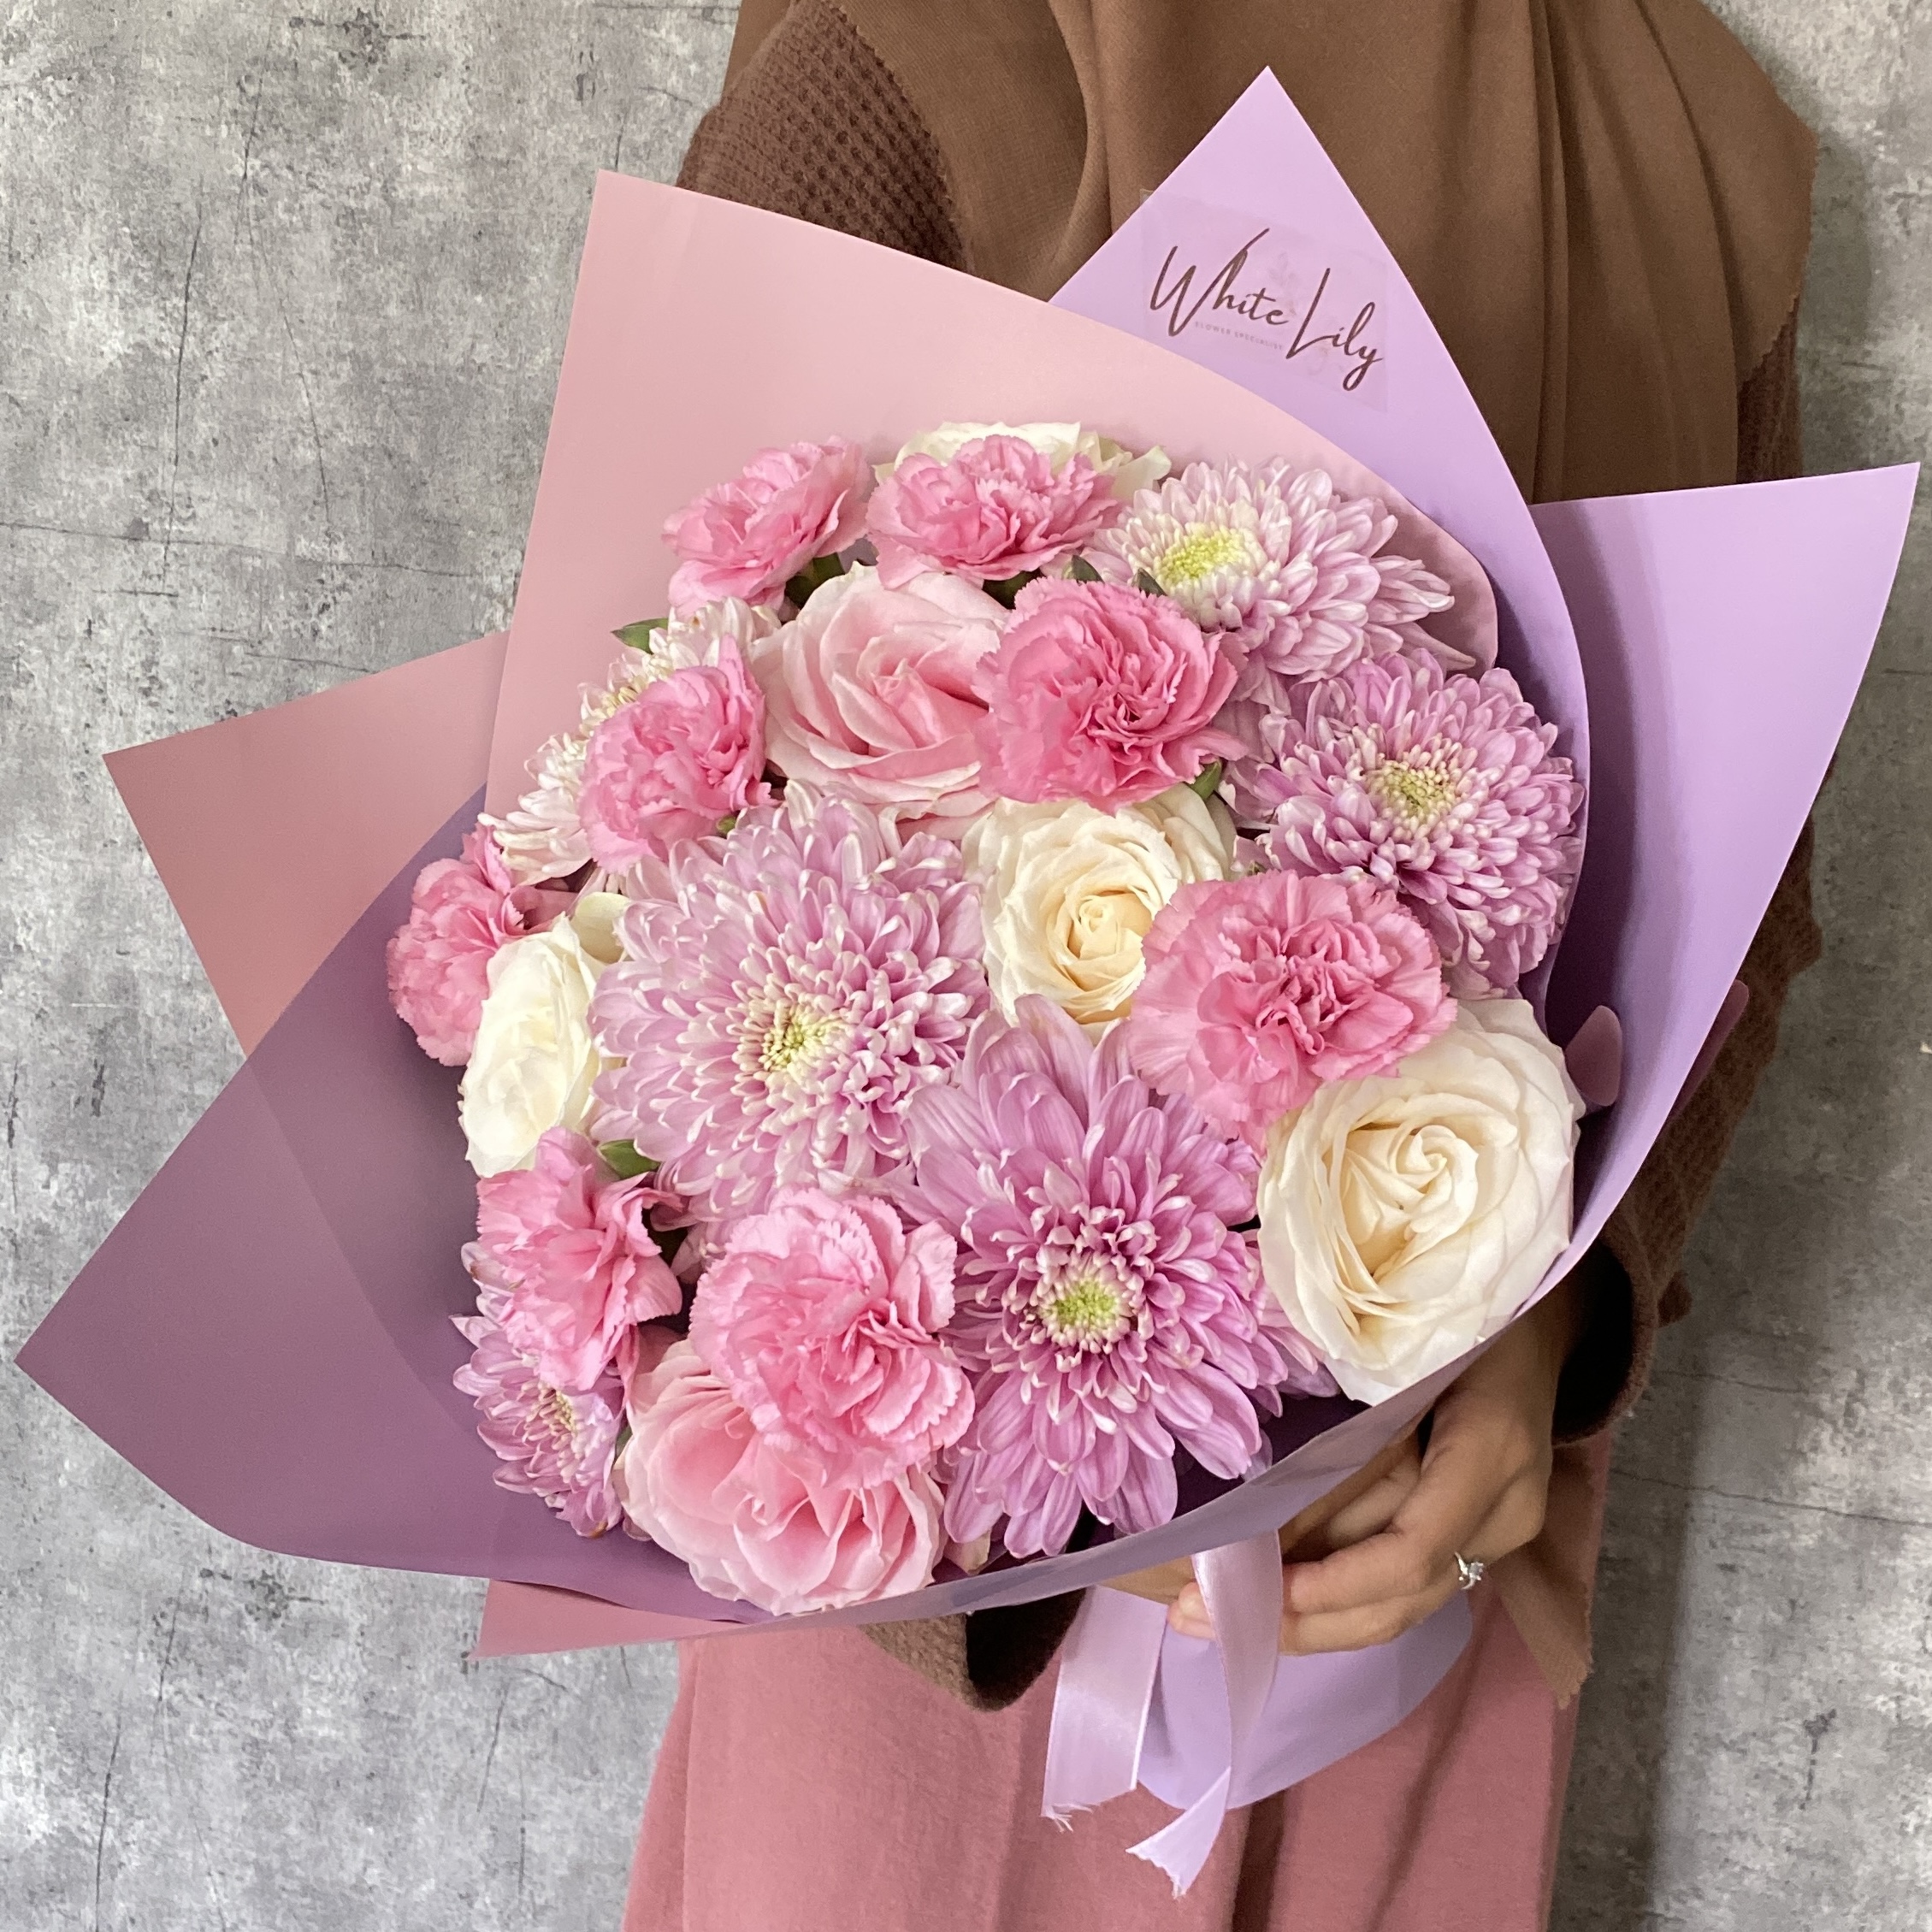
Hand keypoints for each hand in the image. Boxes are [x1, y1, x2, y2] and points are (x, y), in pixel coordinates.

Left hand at [1162, 1271, 1586, 1653]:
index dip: (1338, 1582)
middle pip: (1403, 1597)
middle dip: (1304, 1621)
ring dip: (1308, 1620)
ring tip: (1217, 1618)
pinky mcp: (1475, 1539)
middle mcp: (1504, 1510)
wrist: (1533, 1324)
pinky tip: (1269, 1602)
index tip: (1266, 1593)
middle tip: (1205, 1616)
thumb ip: (1347, 1430)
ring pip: (1399, 1604)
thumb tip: (1258, 1501)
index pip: (1413, 1550)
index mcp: (1491, 1451)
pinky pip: (1401, 1583)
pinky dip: (1333, 1595)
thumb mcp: (1399, 1355)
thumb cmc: (1455, 1314)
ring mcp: (1496, 1533)